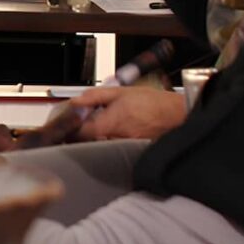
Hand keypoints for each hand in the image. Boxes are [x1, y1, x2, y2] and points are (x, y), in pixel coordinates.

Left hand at [72, 83, 186, 141]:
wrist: (176, 114)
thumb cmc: (152, 103)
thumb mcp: (120, 91)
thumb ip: (95, 96)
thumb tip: (75, 101)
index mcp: (110, 123)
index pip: (79, 133)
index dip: (69, 128)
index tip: (67, 121)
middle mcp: (115, 139)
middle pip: (87, 141)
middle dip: (80, 132)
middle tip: (78, 121)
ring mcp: (122, 147)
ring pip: (98, 145)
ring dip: (93, 136)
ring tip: (96, 123)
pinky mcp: (129, 151)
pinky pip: (111, 147)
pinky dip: (106, 140)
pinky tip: (110, 130)